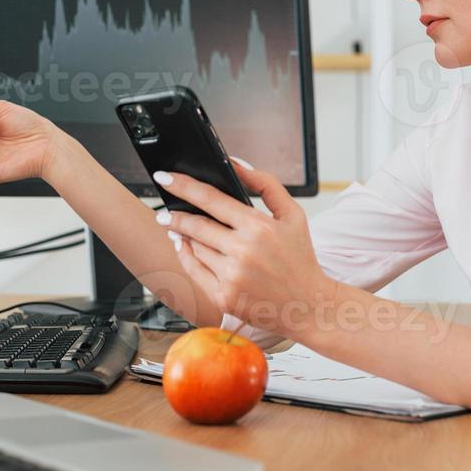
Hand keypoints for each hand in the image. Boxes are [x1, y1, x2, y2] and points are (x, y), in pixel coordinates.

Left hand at [152, 158, 335, 336]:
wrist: (308, 306)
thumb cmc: (300, 259)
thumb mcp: (293, 214)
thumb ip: (265, 184)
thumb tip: (235, 164)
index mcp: (259, 227)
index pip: (211, 199)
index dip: (183, 186)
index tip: (165, 177)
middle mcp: (243, 252)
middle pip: (195, 225)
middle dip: (173, 215)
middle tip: (162, 209)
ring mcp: (231, 276)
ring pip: (194, 247)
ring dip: (182, 235)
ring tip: (177, 228)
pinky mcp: (223, 297)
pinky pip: (194, 270)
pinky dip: (186, 256)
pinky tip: (185, 246)